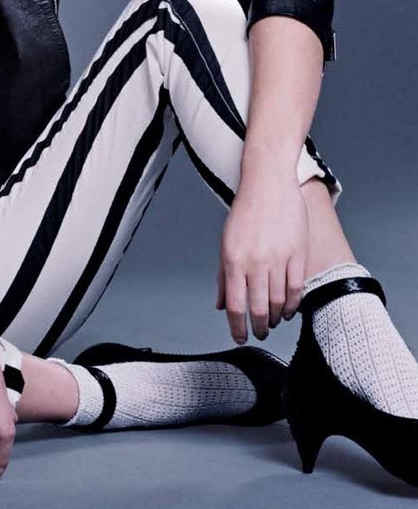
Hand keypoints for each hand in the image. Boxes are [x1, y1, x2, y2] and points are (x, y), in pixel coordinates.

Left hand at [216, 164, 308, 342]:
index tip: (240, 337)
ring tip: (274, 322)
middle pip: (259, 308)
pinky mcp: (298, 253)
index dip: (237, 327)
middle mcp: (256, 261)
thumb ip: (224, 276)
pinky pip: (297, 288)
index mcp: (234, 260)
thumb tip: (221, 305)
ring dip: (276, 317)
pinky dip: (293, 304)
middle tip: (260, 333)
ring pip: (279, 301)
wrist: (268, 183)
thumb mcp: (226, 243)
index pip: (235, 305)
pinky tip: (289, 309)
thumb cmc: (245, 213)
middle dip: (259, 327)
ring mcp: (279, 258)